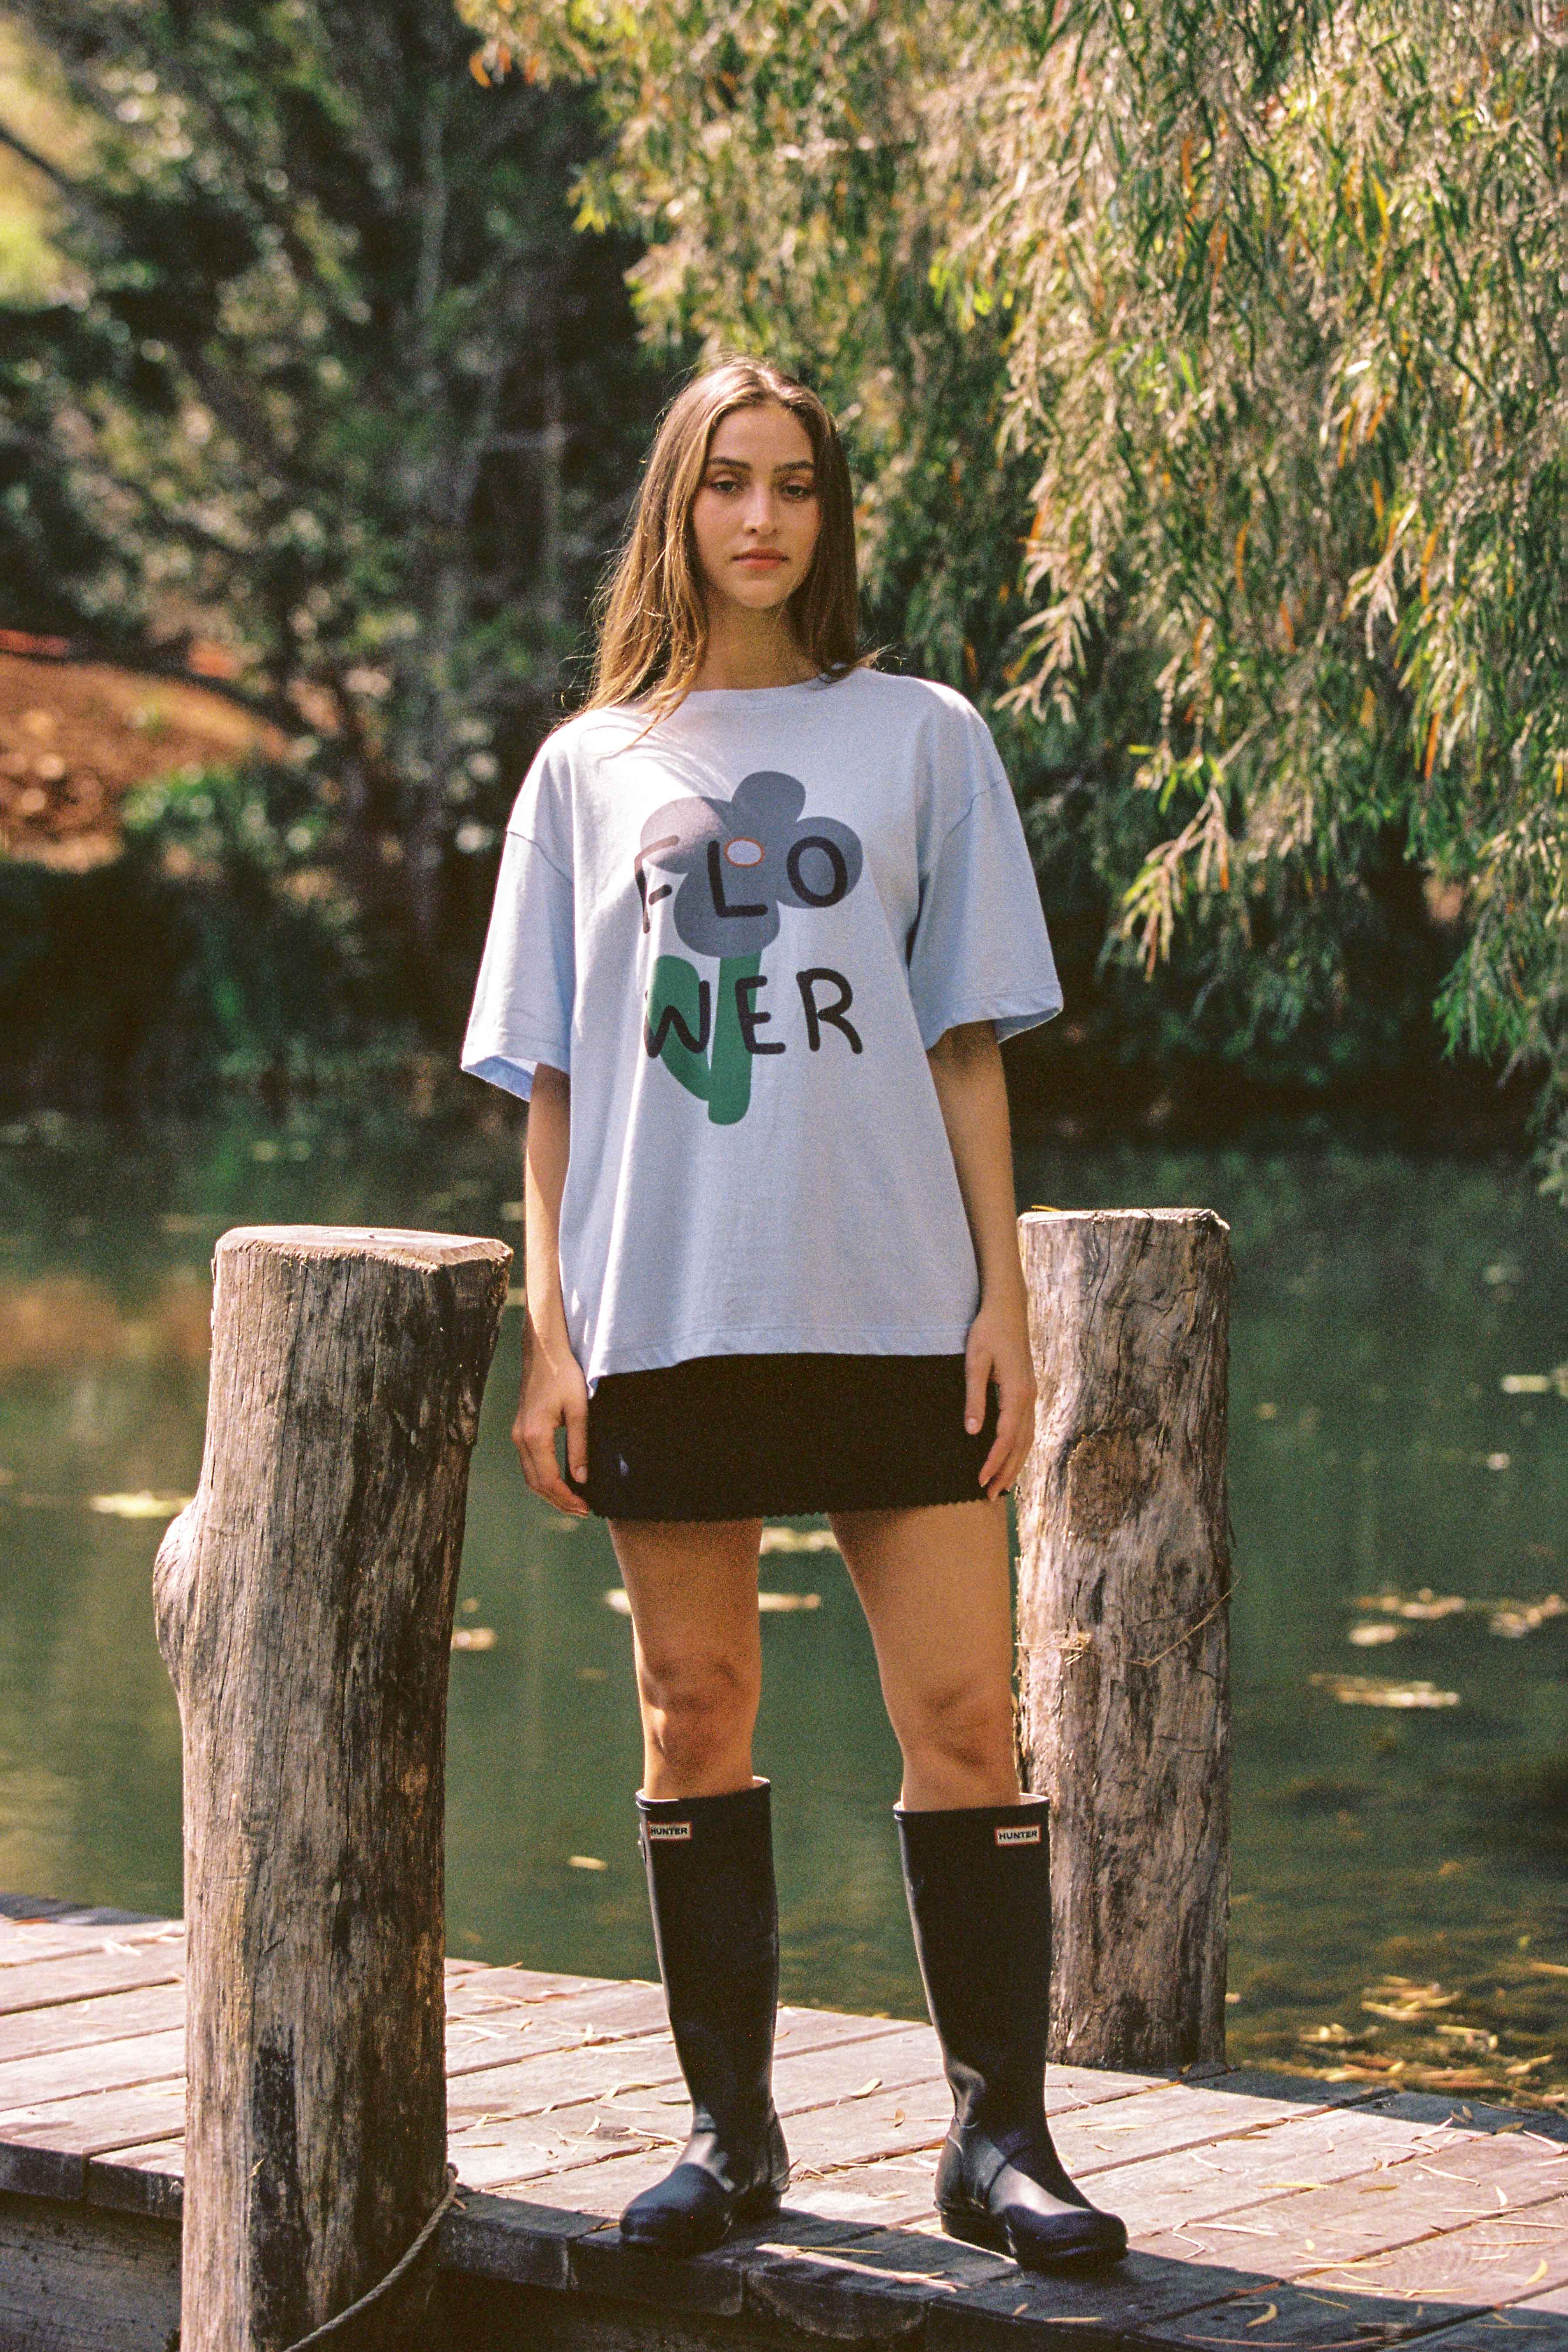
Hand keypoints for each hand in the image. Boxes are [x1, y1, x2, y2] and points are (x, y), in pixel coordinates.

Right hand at [514, 1319, 590, 1517]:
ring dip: (550, 1492)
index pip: (548, 1480)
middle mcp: (521, 1438)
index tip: (585, 1508)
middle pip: (536, 1484)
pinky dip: (543, 1478)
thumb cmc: (563, 1376)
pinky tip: (560, 1481)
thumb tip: (582, 1479)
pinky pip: (529, 1463)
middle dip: (558, 1501)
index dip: (566, 1498)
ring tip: (573, 1501)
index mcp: (535, 1435)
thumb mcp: (579, 1410)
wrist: (544, 1352)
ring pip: (530, 1475)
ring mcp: (518, 1434)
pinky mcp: (521, 1430)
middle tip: (582, 1511)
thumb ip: (579, 1446)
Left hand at [964, 1290, 1036, 1501]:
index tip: (979, 1481)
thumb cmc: (988, 1331)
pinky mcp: (1028, 1392)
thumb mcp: (974, 1361)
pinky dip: (1019, 1449)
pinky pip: (1027, 1429)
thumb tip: (972, 1432)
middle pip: (1020, 1445)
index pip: (1005, 1437)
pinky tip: (1010, 1458)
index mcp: (1017, 1392)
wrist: (1008, 1308)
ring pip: (1028, 1439)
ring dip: (1014, 1464)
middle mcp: (1030, 1398)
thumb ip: (974, 1397)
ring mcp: (1032, 1395)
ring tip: (1000, 1487)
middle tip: (989, 1496)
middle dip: (1005, 1472)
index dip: (993, 1461)